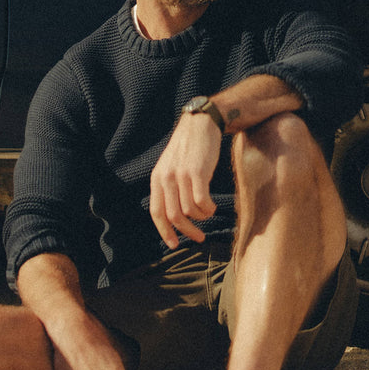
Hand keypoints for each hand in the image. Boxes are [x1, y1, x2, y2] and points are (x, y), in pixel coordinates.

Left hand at [150, 112, 220, 247]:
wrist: (201, 125)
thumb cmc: (189, 149)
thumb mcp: (171, 167)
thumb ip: (169, 188)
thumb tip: (175, 215)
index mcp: (157, 179)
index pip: (156, 212)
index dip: (164, 231)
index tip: (174, 244)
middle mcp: (166, 179)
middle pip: (174, 216)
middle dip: (188, 231)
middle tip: (199, 238)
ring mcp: (181, 175)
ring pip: (190, 211)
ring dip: (202, 218)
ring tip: (208, 214)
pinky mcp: (197, 172)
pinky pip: (202, 201)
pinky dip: (208, 209)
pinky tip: (212, 207)